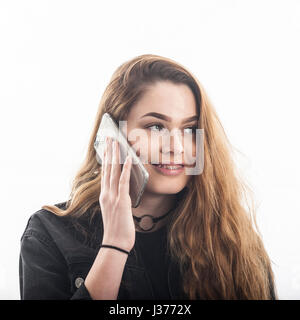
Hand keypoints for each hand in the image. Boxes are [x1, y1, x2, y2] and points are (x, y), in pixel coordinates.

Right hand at [99, 137, 134, 251]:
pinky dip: (125, 169)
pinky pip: (123, 181)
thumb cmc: (117, 229)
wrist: (116, 243)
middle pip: (107, 169)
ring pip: (113, 172)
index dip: (106, 159)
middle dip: (109, 152)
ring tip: (116, 142)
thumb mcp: (114, 211)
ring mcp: (112, 197)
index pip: (105, 173)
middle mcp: (106, 194)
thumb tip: (122, 192)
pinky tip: (128, 158)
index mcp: (105, 196)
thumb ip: (117, 200)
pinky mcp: (121, 201)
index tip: (107, 148)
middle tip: (109, 138)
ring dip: (115, 155)